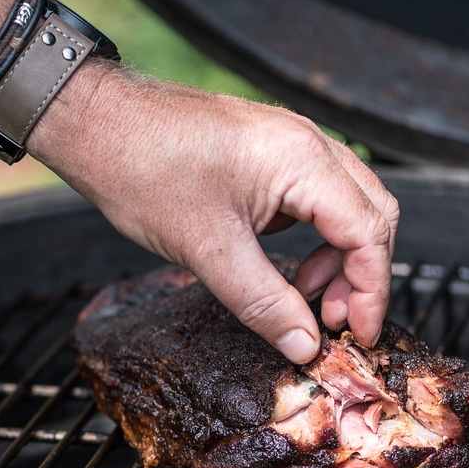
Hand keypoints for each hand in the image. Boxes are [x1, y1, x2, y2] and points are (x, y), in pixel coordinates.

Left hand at [29, 64, 399, 363]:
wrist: (96, 123)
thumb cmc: (143, 170)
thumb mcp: (208, 251)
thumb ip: (264, 302)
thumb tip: (304, 345)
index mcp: (303, 161)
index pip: (369, 232)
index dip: (372, 290)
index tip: (359, 334)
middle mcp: (306, 143)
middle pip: (371, 213)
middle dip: (361, 274)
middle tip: (334, 322)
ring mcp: (287, 142)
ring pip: (345, 204)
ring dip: (338, 255)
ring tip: (306, 299)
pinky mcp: (265, 150)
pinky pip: (313, 195)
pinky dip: (313, 235)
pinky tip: (283, 266)